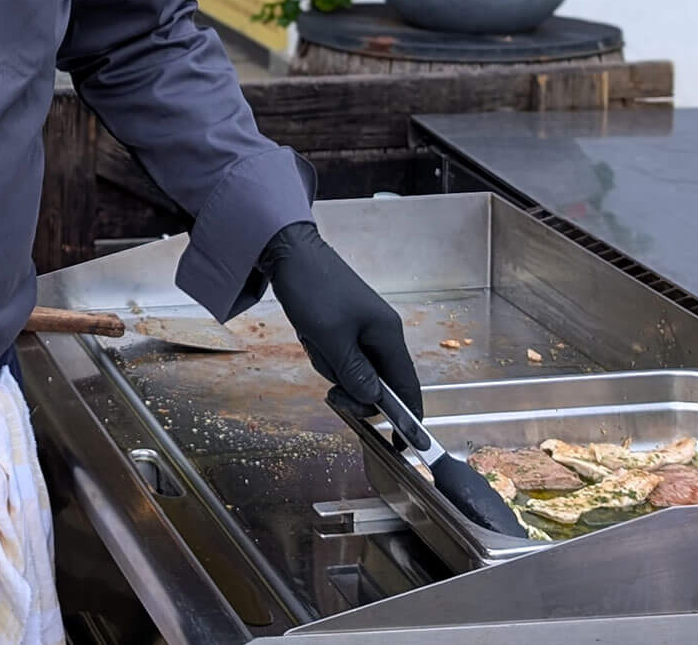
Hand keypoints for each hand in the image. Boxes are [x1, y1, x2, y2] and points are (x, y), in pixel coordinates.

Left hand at [259, 221, 422, 417]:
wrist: (289, 251)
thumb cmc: (313, 289)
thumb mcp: (331, 338)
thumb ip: (355, 373)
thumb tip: (373, 400)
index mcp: (388, 335)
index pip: (407, 386)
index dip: (407, 417)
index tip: (399, 445)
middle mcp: (381, 332)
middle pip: (376, 381)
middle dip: (349, 384)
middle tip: (329, 385)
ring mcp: (362, 327)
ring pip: (352, 369)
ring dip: (329, 363)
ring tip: (314, 339)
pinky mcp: (344, 323)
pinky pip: (338, 353)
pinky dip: (322, 350)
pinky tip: (310, 333)